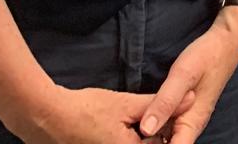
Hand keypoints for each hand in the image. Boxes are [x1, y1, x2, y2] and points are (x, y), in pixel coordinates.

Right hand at [14, 85, 171, 143]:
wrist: (46, 117)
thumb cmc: (87, 110)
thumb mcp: (126, 104)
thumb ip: (158, 102)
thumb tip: (190, 98)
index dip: (168, 131)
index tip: (170, 120)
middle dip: (153, 138)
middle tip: (149, 122)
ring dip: (139, 138)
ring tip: (130, 123)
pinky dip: (124, 139)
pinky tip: (120, 129)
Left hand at [139, 16, 237, 143]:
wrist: (224, 43)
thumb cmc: (205, 57)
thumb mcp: (182, 75)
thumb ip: (165, 102)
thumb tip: (145, 130)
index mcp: (191, 123)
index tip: (136, 141)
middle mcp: (190, 126)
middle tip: (129, 133)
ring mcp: (186, 119)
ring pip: (165, 139)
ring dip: (149, 138)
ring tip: (131, 130)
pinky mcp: (182, 111)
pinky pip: (166, 127)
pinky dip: (153, 126)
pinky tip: (141, 120)